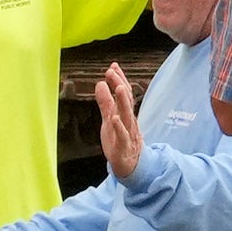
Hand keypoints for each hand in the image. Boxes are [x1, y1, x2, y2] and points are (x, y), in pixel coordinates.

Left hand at [91, 60, 143, 182]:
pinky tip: (114, 118)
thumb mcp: (109, 117)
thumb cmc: (119, 138)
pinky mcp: (123, 146)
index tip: (113, 66)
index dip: (119, 79)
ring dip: (123, 101)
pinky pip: (122, 135)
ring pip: (127, 115)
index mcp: (124, 113)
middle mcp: (128, 120)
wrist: (130, 164)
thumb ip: (106, 101)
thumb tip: (101, 83)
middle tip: (112, 72)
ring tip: (118, 88)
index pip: (124, 93)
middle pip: (126, 100)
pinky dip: (119, 126)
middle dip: (120, 85)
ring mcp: (127, 132)